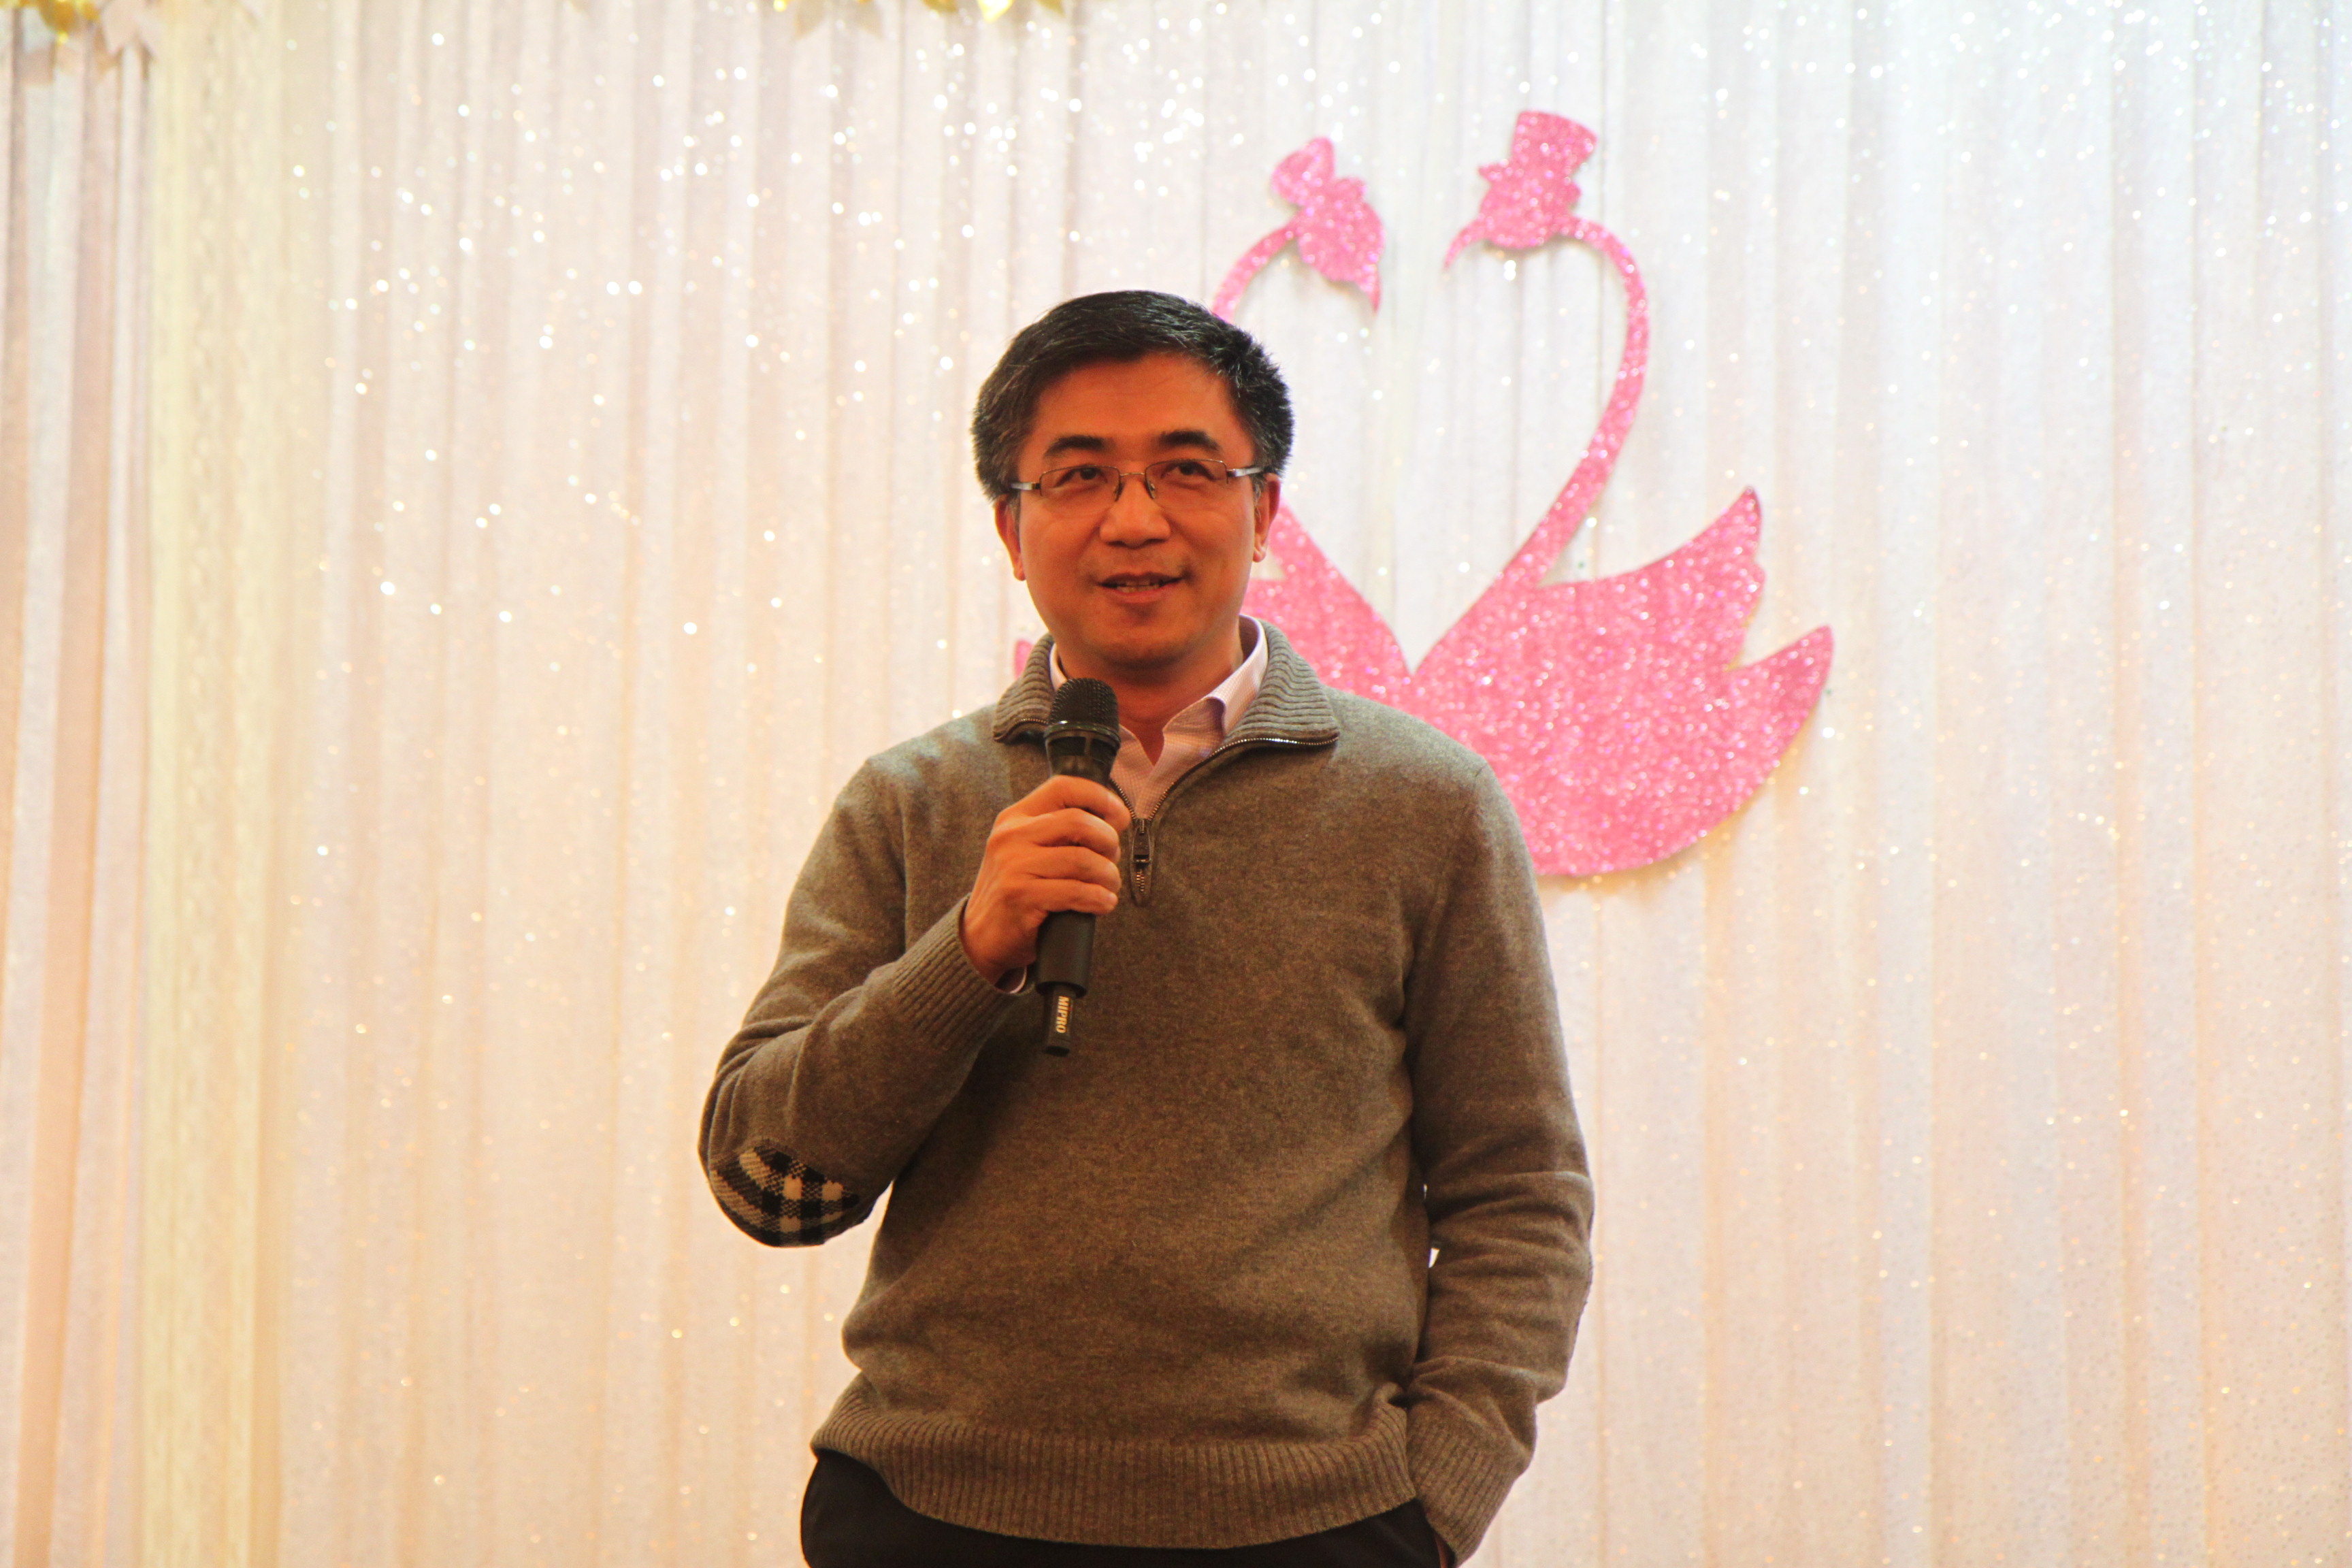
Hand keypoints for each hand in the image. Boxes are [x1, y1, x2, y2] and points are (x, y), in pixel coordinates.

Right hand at [960, 773, 1130, 983]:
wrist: (981, 937)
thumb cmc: (1018, 892)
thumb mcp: (1029, 851)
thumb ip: (1063, 832)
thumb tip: (1115, 817)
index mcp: (1015, 818)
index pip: (1063, 787)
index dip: (1100, 797)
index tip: (1119, 816)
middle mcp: (1011, 836)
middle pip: (1079, 821)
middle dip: (1108, 841)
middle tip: (1111, 861)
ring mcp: (1013, 866)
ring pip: (1083, 859)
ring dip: (1108, 876)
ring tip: (1109, 887)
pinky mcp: (1021, 897)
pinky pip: (1076, 892)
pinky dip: (1099, 899)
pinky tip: (1102, 904)